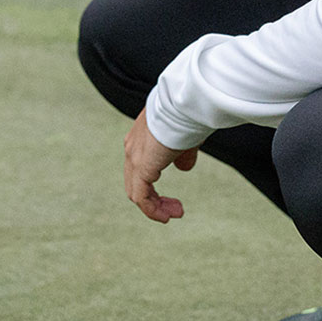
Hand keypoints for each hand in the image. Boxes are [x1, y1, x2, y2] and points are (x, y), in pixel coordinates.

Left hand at [123, 108, 198, 223]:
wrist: (185, 103)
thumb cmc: (189, 114)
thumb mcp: (186, 136)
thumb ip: (182, 154)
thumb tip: (184, 168)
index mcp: (140, 137)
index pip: (139, 168)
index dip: (154, 186)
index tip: (173, 196)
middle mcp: (132, 147)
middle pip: (135, 182)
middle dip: (155, 199)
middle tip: (176, 209)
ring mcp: (134, 157)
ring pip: (137, 193)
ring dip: (156, 207)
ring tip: (174, 214)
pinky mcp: (141, 168)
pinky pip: (142, 198)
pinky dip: (153, 210)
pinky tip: (167, 216)